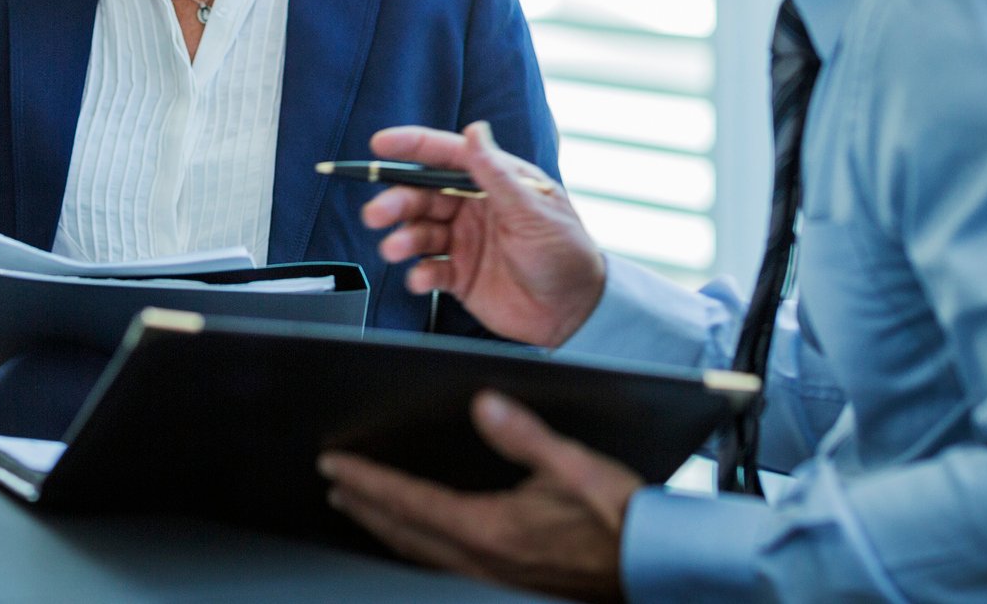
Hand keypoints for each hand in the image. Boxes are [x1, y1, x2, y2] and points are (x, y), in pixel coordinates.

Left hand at [321, 391, 637, 601]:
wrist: (653, 567)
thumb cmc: (620, 519)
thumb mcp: (576, 467)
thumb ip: (525, 436)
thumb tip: (484, 404)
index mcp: (492, 530)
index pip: (410, 502)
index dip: (367, 481)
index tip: (335, 464)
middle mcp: (483, 560)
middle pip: (403, 532)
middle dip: (363, 505)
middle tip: (333, 482)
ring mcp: (493, 577)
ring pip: (419, 554)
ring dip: (383, 528)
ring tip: (359, 508)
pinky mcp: (508, 583)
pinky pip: (442, 565)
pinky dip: (414, 547)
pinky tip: (415, 540)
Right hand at [363, 120, 604, 347]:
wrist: (575, 312)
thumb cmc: (565, 252)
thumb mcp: (533, 209)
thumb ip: (497, 173)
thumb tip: (474, 131)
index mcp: (494, 182)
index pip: (447, 156)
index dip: (412, 146)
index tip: (380, 144)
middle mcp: (474, 208)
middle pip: (423, 196)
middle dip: (397, 201)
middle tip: (378, 213)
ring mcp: (465, 242)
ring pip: (420, 232)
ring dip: (403, 238)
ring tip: (395, 248)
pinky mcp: (460, 276)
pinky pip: (429, 270)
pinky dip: (419, 273)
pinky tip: (421, 279)